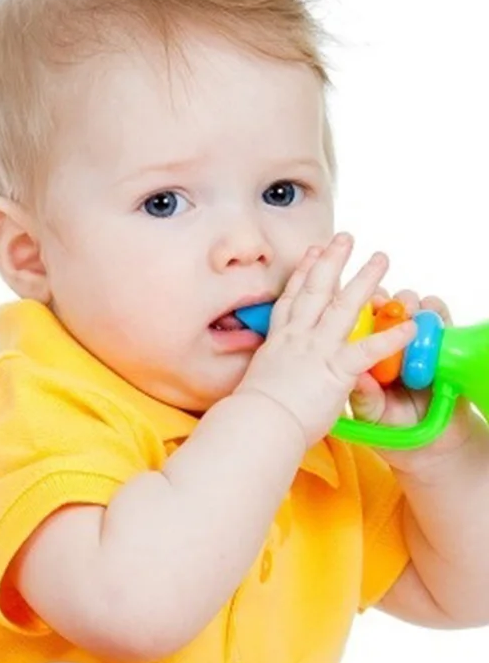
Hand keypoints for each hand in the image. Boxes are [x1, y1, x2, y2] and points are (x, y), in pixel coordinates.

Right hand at [235, 234, 414, 446]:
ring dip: (364, 280)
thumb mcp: (258, 383)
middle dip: (331, 261)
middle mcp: (297, 338)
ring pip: (342, 307)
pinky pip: (368, 350)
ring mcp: (316, 350)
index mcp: (278, 342)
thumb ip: (274, 371)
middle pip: (316, 291)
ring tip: (380, 258)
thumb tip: (273, 376)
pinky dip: (390, 338)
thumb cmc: (251, 413)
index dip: (302, 274)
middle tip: (344, 238)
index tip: (311, 254)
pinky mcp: (335, 370)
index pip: (292, 300)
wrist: (256, 424)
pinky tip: (410, 326)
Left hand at [349, 289, 477, 471]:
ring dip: (411, 304)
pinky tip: (430, 316)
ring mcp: (416, 340)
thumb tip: (356, 378)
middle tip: (384, 303)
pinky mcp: (444, 342)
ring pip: (413, 309)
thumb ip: (364, 397)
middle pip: (386, 308)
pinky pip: (441, 319)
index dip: (358, 312)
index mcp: (362, 355)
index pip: (358, 324)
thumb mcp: (372, 414)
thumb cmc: (392, 425)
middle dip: (386, 300)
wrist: (429, 441)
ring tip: (408, 311)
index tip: (357, 309)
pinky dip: (436, 312)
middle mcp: (387, 342)